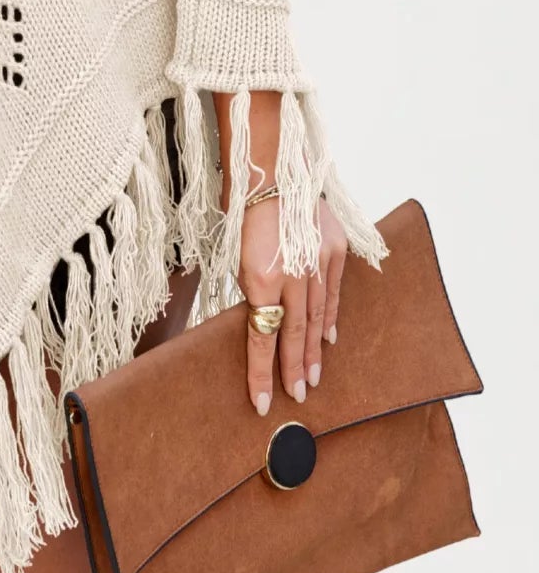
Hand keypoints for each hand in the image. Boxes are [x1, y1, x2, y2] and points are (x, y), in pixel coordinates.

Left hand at [242, 196, 347, 415]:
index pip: (262, 337)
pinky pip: (334, 291)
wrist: (274, 171)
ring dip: (314, 350)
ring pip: (318, 317)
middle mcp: (294, 275)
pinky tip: (329, 337)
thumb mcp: (237, 257)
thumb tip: (263, 323)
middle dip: (293, 368)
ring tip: (313, 377)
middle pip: (295, 333)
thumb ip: (253, 291)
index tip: (261, 401)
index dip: (261, 373)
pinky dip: (332, 316)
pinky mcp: (336, 249)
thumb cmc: (246, 214)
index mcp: (262, 277)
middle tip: (296, 395)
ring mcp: (319, 262)